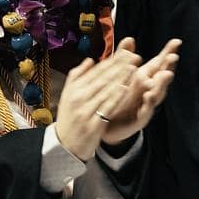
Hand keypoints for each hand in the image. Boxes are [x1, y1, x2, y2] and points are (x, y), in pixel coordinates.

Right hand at [53, 40, 140, 160]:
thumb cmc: (69, 118)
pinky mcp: (93, 124)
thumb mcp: (68, 94)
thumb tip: (90, 59)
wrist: (65, 145)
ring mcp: (85, 111)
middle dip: (120, 66)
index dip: (112, 61)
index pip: (96, 71)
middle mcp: (78, 98)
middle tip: (134, 56)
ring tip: (134, 69)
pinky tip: (126, 89)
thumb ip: (77, 75)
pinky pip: (107, 108)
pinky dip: (117, 97)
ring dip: (121, 79)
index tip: (126, 53)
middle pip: (102, 79)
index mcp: (73, 89)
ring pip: (106, 91)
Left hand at [100, 38, 179, 145]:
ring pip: (158, 93)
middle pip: (162, 77)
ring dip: (162, 84)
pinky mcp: (141, 118)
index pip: (160, 63)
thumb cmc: (119, 97)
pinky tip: (148, 95)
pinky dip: (149, 102)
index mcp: (146, 77)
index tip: (176, 42)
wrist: (109, 124)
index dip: (168, 53)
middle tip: (173, 56)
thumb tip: (130, 38)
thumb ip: (125, 57)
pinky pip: (146, 109)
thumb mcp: (122, 76)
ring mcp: (148, 104)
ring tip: (165, 74)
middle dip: (168, 66)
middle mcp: (150, 90)